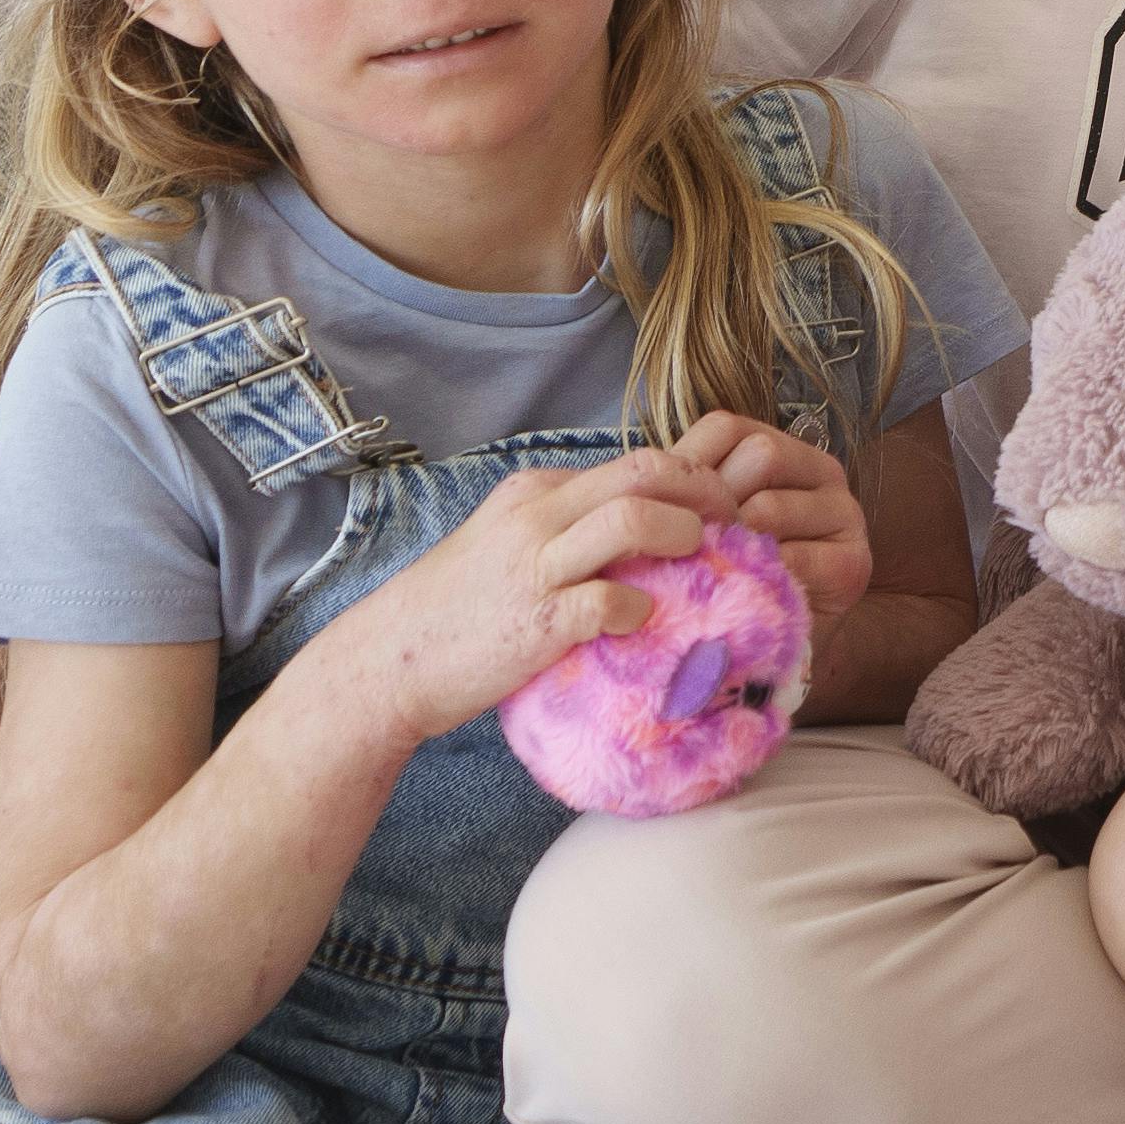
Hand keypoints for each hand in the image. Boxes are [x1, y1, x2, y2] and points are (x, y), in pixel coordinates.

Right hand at [313, 440, 739, 741]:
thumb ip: (567, 532)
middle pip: (644, 471)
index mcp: (536, 493)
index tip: (725, 512)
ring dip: (682, 534)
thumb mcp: (509, 546)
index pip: (634, 462)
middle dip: (705, 491)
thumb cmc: (458, 610)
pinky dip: (640, 609)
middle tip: (737, 524)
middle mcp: (537, 517)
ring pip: (630, 519)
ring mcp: (535, 567)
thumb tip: (642, 534)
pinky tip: (647, 623)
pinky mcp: (537, 623)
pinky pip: (607, 602)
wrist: (387, 661)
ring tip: (703, 560)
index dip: (693, 482)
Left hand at [650, 406, 871, 610]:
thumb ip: (688, 491)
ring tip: (709, 570)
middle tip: (689, 544)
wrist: (774, 644)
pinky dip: (757, 578)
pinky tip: (739, 594)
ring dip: (733, 543)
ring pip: (772, 505)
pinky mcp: (852, 564)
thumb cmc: (733, 574)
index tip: (665, 509)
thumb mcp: (709, 521)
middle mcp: (824, 471)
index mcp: (784, 449)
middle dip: (715, 503)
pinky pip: (793, 559)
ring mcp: (846, 515)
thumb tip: (645, 479)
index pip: (729, 428)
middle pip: (760, 455)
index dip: (688, 465)